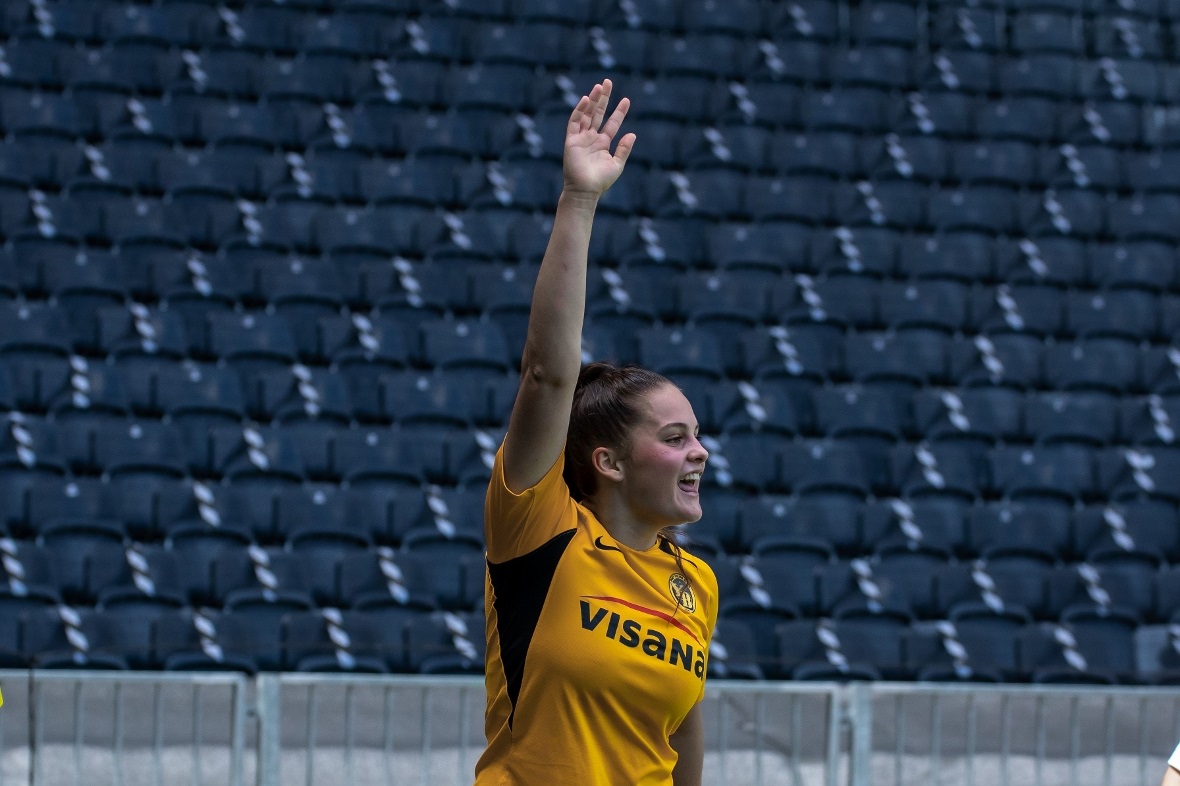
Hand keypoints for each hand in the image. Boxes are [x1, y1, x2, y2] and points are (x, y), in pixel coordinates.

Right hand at [563, 79, 634, 198]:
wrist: (585, 190)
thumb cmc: (601, 181)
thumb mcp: (617, 164)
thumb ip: (624, 149)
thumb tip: (632, 134)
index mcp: (603, 144)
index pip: (612, 123)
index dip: (619, 112)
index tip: (626, 100)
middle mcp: (591, 138)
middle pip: (598, 114)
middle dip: (603, 99)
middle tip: (608, 82)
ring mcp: (581, 138)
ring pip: (586, 114)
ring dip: (593, 100)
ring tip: (600, 86)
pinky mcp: (571, 140)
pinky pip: (574, 122)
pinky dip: (579, 110)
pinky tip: (587, 99)